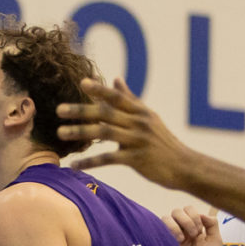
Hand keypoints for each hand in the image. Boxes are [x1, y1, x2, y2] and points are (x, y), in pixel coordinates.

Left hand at [62, 77, 190, 187]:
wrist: (185, 166)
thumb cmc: (163, 141)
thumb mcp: (149, 117)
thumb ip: (130, 99)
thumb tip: (115, 79)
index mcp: (140, 112)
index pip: (117, 97)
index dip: (100, 89)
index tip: (82, 82)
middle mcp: (139, 123)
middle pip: (106, 113)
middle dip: (81, 110)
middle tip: (59, 109)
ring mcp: (138, 141)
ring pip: (105, 133)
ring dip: (81, 132)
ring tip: (60, 133)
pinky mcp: (137, 159)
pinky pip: (109, 159)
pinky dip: (90, 162)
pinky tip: (74, 165)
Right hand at [165, 205, 224, 245]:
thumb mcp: (215, 242)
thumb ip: (212, 225)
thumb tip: (203, 214)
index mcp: (192, 226)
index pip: (188, 209)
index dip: (194, 216)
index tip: (200, 231)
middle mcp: (180, 229)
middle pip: (177, 211)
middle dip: (187, 220)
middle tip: (193, 234)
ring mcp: (169, 236)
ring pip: (166, 218)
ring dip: (176, 226)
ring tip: (182, 239)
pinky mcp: (161, 242)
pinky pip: (158, 228)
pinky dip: (167, 230)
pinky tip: (175, 241)